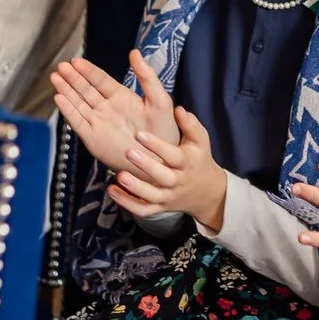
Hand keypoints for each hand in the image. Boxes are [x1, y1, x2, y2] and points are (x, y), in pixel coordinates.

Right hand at [50, 50, 178, 176]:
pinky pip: (78, 122)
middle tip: (61, 66)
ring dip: (66, 91)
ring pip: (78, 104)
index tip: (76, 61)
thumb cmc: (164, 131)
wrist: (161, 162)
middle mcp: (107, 109)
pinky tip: (59, 98)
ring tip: (55, 78)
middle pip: (85, 90)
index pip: (100, 80)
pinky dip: (68, 111)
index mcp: (122, 97)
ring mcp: (99, 123)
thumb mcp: (160, 100)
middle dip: (73, 78)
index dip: (88, 70)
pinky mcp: (93, 139)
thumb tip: (135, 52)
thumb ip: (147, 77)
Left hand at [113, 108, 230, 226]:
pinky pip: (143, 210)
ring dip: (135, 188)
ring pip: (151, 196)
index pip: (173, 155)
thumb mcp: (200, 141)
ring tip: (119, 176)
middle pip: (162, 176)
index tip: (140, 134)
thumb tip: (178, 110)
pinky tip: (112, 191)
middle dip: (146, 166)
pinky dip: (127, 203)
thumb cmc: (198, 159)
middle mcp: (177, 181)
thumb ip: (190, 125)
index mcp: (187, 163)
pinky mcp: (159, 207)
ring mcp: (167, 196)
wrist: (205, 192)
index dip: (157, 145)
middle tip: (128, 152)